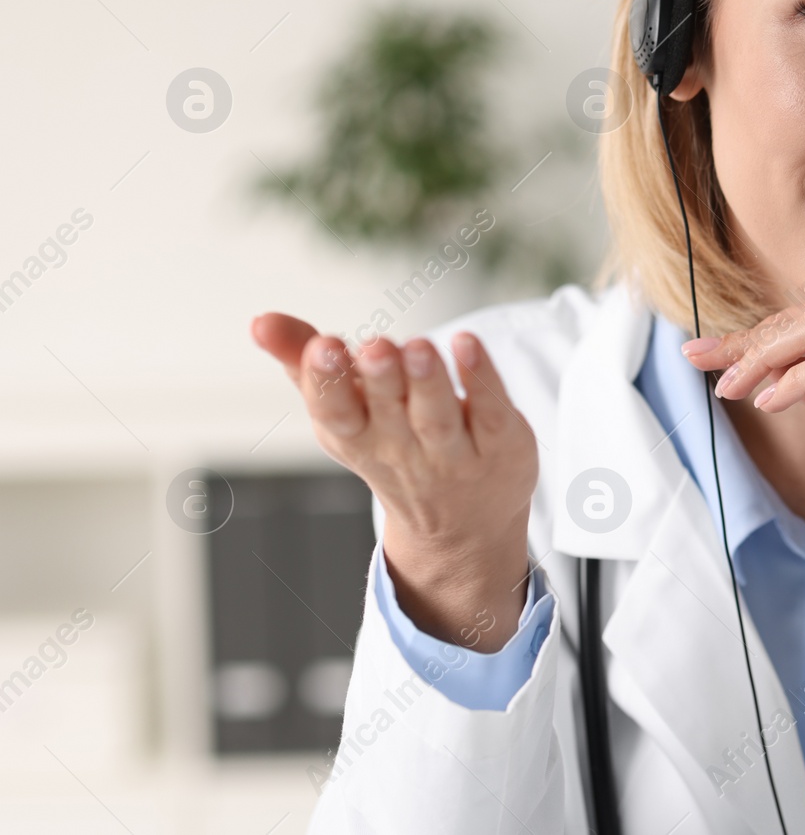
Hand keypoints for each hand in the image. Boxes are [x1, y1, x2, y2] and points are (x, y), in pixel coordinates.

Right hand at [251, 313, 538, 650]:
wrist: (463, 528)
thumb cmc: (393, 447)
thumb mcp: (344, 412)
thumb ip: (304, 361)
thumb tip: (259, 320)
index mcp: (357, 436)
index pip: (336, 412)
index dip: (326, 381)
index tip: (321, 345)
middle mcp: (403, 449)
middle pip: (389, 412)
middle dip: (380, 378)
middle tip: (376, 346)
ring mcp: (454, 453)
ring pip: (438, 418)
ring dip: (428, 382)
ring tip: (418, 347)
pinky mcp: (500, 444)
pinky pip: (490, 411)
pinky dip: (482, 380)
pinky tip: (468, 345)